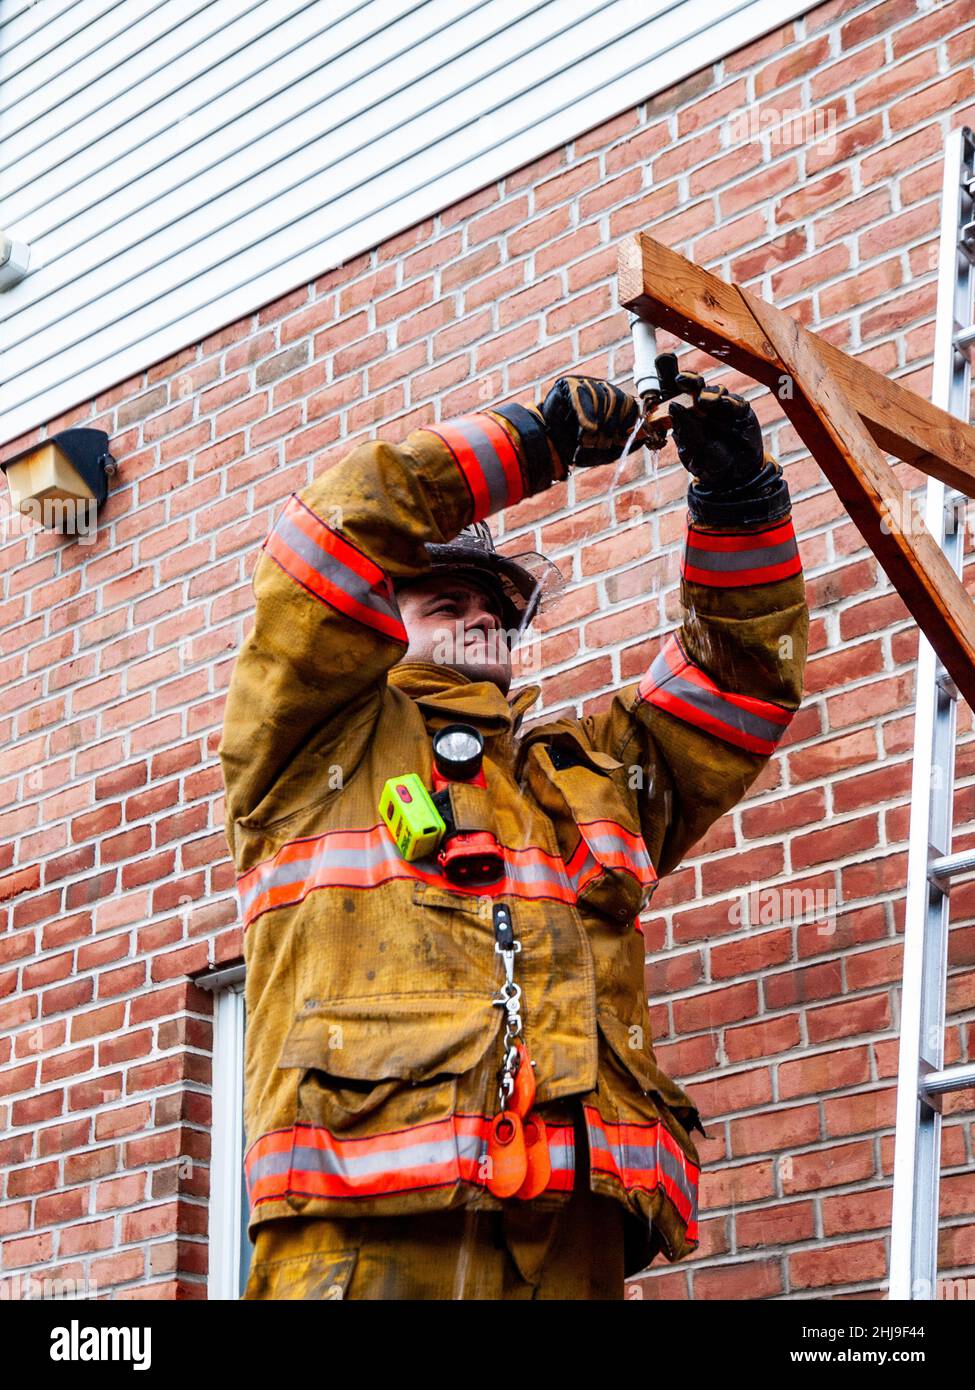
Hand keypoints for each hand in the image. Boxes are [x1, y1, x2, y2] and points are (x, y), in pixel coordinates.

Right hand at [538, 376, 641, 469]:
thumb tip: (646, 436)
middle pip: (619, 399)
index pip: (631, 404)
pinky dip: (586, 413)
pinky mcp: (568, 384)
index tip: (630, 435)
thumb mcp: (607, 449)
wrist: (550, 447)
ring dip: (599, 421)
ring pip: (603, 396)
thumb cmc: (578, 448)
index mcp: (612, 402)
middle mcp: (600, 389)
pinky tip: (585, 427)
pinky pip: (583, 394)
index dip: (632, 420)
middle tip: (601, 443)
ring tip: (589, 438)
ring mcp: (584, 384)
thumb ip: (626, 442)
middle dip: (613, 425)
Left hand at [655, 352, 764, 490]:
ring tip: (704, 402)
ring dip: (709, 393)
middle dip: (690, 381)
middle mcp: (703, 408)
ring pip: (715, 391)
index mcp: (686, 415)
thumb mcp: (693, 451)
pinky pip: (736, 402)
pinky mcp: (740, 411)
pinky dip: (729, 401)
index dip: (676, 383)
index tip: (675, 379)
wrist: (734, 477)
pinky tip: (724, 404)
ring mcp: (722, 408)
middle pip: (696, 386)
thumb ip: (684, 428)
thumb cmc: (709, 464)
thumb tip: (673, 406)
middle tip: (683, 381)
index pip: (679, 394)